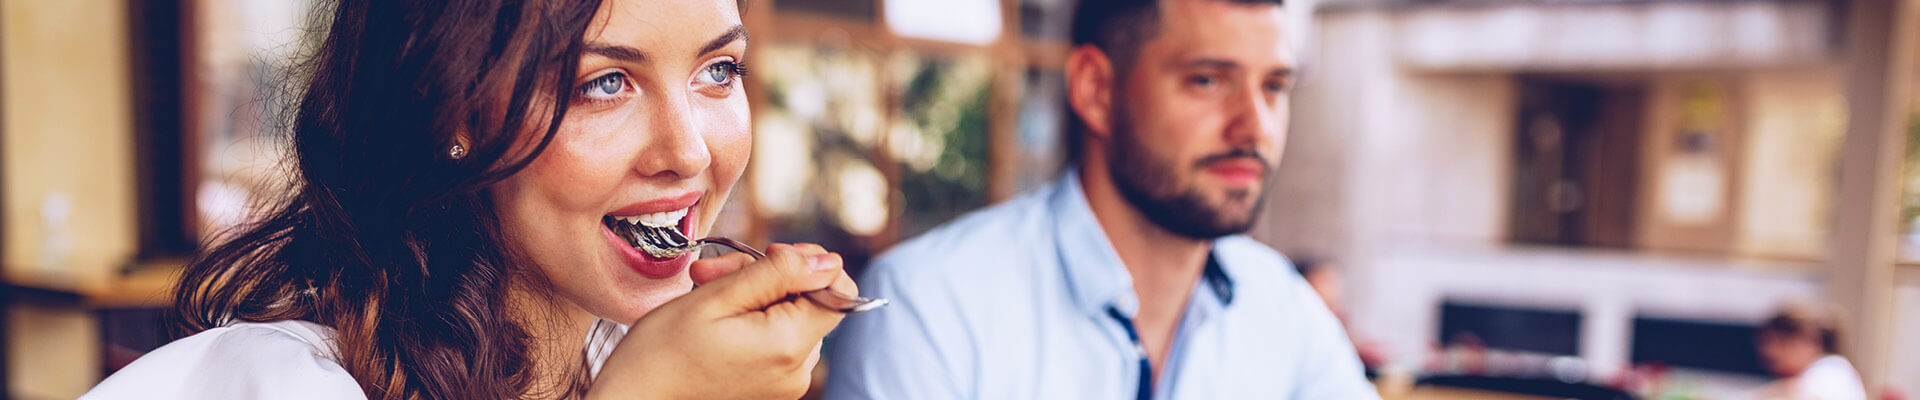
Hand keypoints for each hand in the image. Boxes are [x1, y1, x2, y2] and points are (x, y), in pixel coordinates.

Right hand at [587, 243, 857, 399]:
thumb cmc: (661, 352)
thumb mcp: (717, 297)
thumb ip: (779, 275)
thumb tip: (830, 261)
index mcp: (789, 347)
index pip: (839, 293)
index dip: (811, 264)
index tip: (771, 254)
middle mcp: (797, 371)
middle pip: (808, 302)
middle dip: (768, 276)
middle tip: (714, 271)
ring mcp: (784, 383)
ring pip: (788, 317)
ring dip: (752, 294)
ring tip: (705, 290)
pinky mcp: (769, 388)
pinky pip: (774, 341)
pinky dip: (750, 320)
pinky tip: (714, 316)